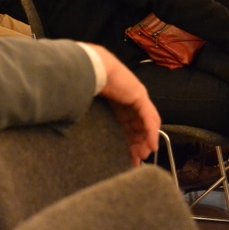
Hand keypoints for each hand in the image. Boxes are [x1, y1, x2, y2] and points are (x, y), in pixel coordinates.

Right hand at [90, 45, 160, 165]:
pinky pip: (149, 118)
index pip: (127, 125)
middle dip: (138, 144)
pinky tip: (151, 146)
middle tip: (137, 160)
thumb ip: (93, 119)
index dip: (129, 141)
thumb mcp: (90, 107)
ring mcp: (136, 97)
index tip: (128, 157)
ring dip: (146, 141)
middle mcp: (128, 100)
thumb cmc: (85, 84)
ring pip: (146, 124)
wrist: (91, 68)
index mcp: (117, 103)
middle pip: (138, 126)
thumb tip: (77, 135)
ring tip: (144, 155)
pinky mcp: (140, 96)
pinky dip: (151, 133)